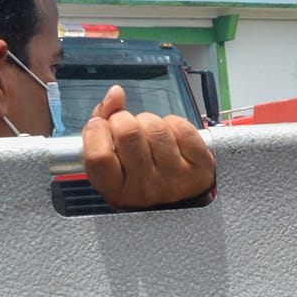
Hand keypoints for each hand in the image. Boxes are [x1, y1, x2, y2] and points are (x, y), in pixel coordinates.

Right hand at [80, 84, 215, 208]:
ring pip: (155, 127)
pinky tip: (169, 137)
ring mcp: (175, 178)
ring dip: (149, 122)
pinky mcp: (199, 166)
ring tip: (149, 136)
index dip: (96, 131)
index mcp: (117, 191)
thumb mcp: (111, 163)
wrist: (177, 202)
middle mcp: (146, 189)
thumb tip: (115, 93)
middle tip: (126, 129)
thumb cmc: (137, 178)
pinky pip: (181, 127)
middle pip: (128, 133)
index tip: (101, 127)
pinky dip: (173, 123)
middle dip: (123, 120)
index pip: (99, 155)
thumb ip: (103, 126)